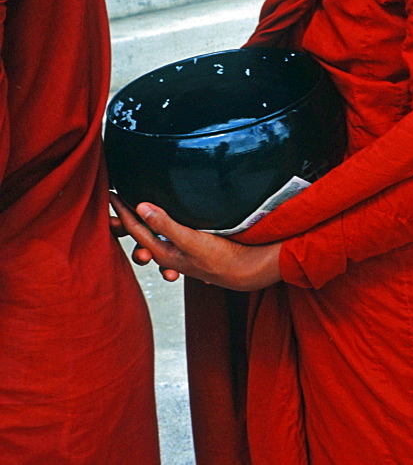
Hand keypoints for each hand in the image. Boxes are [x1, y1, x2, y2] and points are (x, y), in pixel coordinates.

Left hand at [109, 193, 281, 291]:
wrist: (246, 271)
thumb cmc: (220, 257)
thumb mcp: (192, 239)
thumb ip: (166, 224)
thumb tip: (141, 206)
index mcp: (163, 252)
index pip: (136, 228)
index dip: (122, 211)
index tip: (110, 195)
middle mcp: (169, 256)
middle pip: (141, 237)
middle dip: (127, 222)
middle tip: (117, 204)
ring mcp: (181, 256)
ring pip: (156, 241)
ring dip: (146, 230)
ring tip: (137, 217)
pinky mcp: (195, 253)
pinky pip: (173, 242)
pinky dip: (165, 234)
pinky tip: (167, 232)